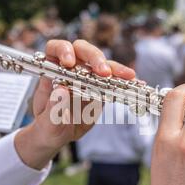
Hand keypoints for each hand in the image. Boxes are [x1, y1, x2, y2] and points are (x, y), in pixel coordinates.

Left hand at [15, 40, 134, 169]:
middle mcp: (70, 68)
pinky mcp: (100, 87)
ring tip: (128, 76)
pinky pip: (114, 80)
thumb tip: (62, 90)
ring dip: (115, 69)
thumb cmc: (47, 127)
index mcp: (52, 70)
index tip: (69, 62)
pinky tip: (136, 84)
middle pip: (83, 51)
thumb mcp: (48, 122)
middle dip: (95, 58)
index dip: (63, 50)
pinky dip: (125, 81)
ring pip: (102, 64)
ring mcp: (87, 76)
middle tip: (104, 72)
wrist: (58, 135)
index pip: (56, 49)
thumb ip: (53, 107)